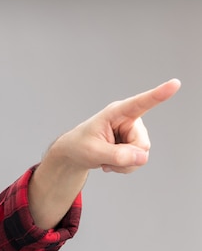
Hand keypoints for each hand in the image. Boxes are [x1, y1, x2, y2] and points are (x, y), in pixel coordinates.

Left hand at [50, 78, 180, 173]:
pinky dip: (124, 166)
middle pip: (142, 145)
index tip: (174, 83)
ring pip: (141, 155)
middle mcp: (129, 120)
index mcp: (116, 112)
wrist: (75, 154)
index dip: (159, 94)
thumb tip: (143, 158)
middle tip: (105, 158)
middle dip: (125, 157)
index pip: (140, 103)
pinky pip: (138, 161)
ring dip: (123, 164)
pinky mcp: (135, 143)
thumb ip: (117, 155)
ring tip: (106, 159)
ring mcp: (134, 132)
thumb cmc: (80, 146)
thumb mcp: (93, 152)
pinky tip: (111, 162)